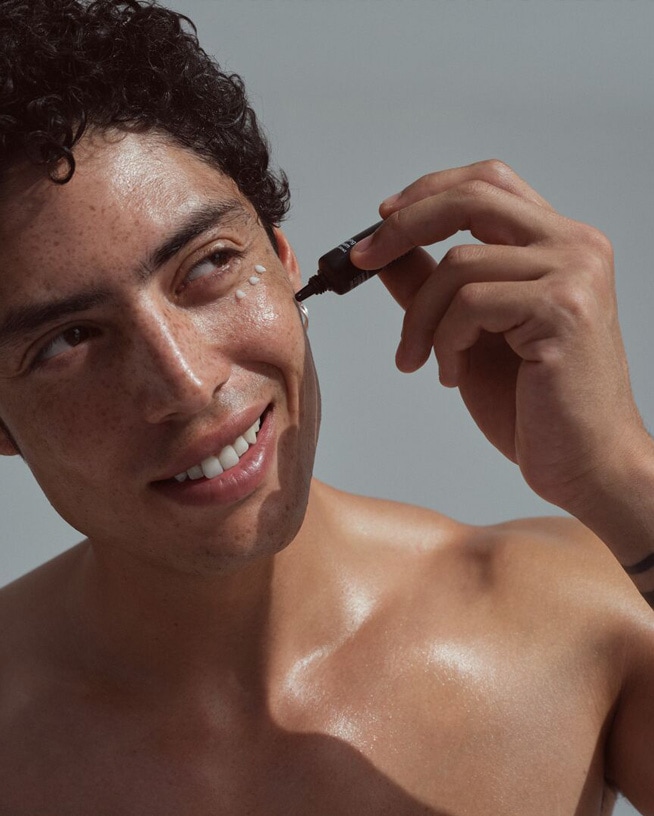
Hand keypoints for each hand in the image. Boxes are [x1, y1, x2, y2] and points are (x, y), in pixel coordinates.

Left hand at [349, 160, 646, 516]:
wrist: (582, 463)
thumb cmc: (533, 403)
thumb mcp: (468, 331)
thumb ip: (433, 285)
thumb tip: (386, 252)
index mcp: (558, 244)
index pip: (489, 182)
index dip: (429, 191)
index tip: (382, 219)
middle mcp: (575, 246)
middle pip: (473, 198)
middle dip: (404, 226)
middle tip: (363, 260)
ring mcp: (574, 274)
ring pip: (458, 266)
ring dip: (420, 319)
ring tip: (422, 360)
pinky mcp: (563, 309)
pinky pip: (470, 304)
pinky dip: (443, 342)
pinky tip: (450, 374)